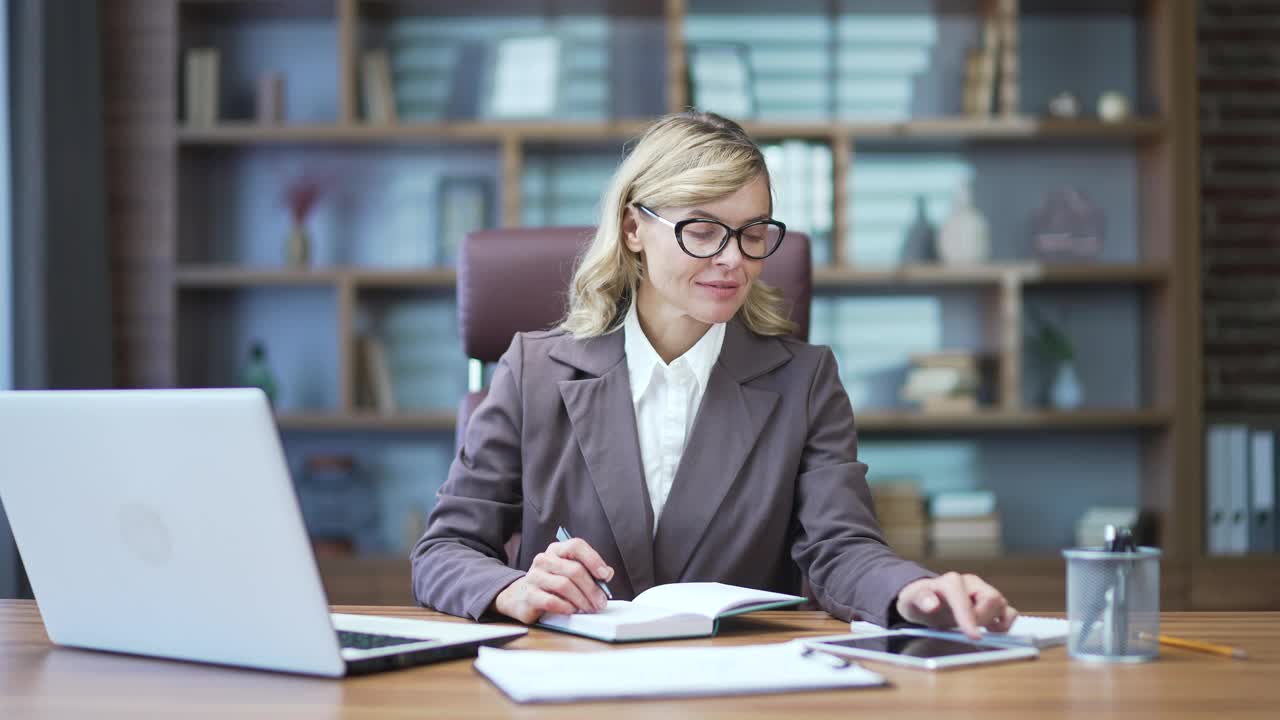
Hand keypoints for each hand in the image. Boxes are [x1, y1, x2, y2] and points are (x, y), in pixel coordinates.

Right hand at [492, 537, 614, 623]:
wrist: (520, 597)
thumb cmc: (550, 585)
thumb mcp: (569, 573)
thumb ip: (589, 571)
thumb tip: (607, 574)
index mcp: (556, 550)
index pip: (576, 546)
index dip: (593, 559)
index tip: (605, 575)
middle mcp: (544, 560)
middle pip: (574, 570)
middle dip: (592, 588)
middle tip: (601, 602)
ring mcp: (534, 576)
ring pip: (564, 585)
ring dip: (582, 600)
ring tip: (589, 609)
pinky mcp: (529, 595)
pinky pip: (552, 601)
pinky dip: (566, 607)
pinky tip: (572, 610)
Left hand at [895, 572, 1017, 639]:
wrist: (924, 600)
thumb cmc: (918, 600)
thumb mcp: (911, 600)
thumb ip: (921, 599)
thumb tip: (932, 604)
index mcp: (951, 582)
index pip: (964, 598)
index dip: (969, 617)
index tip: (974, 637)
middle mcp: (971, 583)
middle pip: (991, 598)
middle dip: (981, 618)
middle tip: (966, 631)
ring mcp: (984, 592)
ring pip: (1002, 604)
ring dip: (994, 621)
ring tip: (979, 629)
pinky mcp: (992, 604)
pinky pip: (1009, 612)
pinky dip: (1006, 623)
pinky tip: (992, 631)